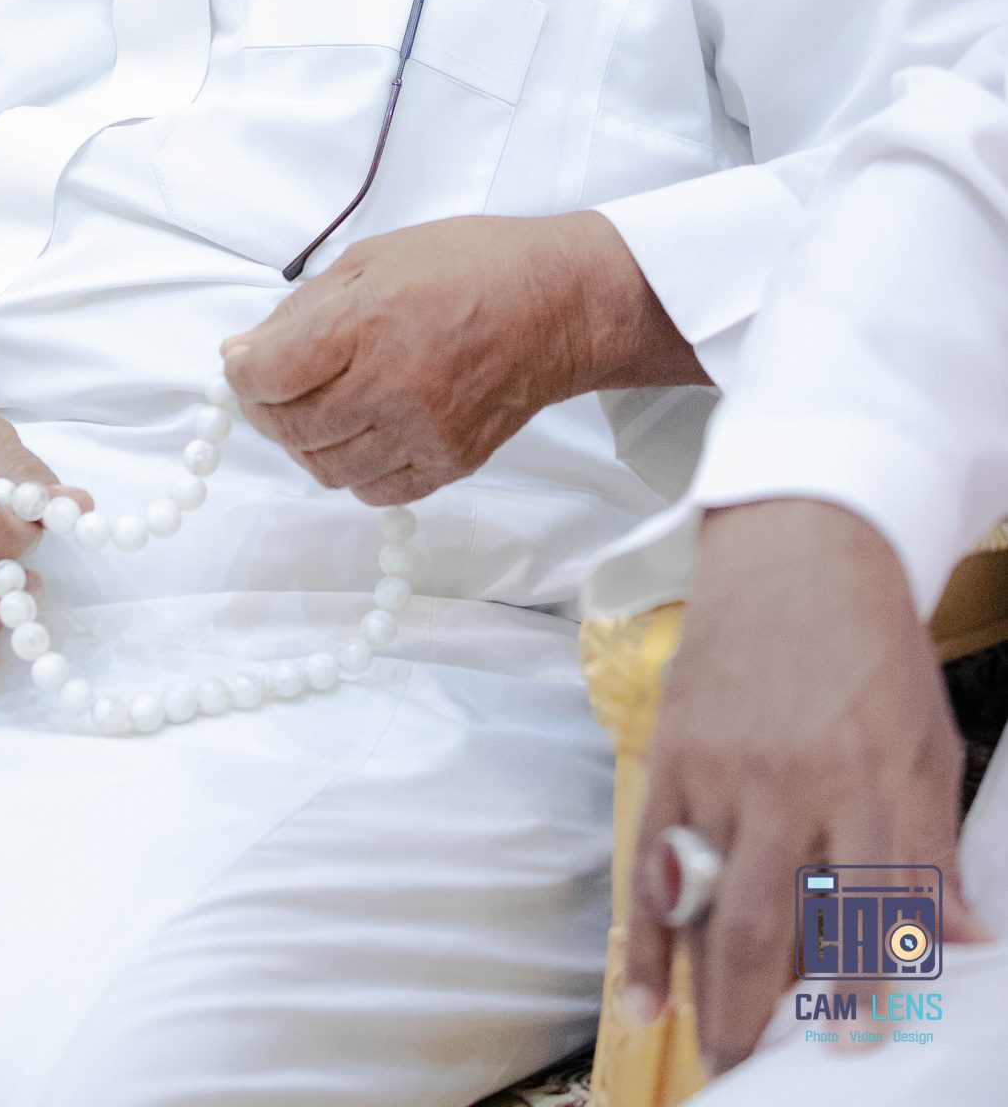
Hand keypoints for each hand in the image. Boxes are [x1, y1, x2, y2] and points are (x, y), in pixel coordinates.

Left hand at [221, 211, 698, 504]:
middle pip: (291, 428)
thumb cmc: (463, 266)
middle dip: (266, 409)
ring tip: (321, 406)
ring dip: (307, 442)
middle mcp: (393, 385)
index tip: (246, 362)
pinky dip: (354, 468)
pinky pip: (374, 491)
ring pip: (326, 469)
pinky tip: (363, 431)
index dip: (243, 373)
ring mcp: (424, 432)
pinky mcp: (451, 464)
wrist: (554, 304)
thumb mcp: (370, 259)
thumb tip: (242, 354)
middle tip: (274, 387)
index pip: (268, 374)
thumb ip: (300, 311)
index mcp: (367, 322)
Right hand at [627, 499, 982, 1075]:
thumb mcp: (930, 738)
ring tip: (718, 1060)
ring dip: (713, 996)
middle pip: (778, 925)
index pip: (876, 908)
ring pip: (713, 908)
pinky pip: (653, 863)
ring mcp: (725, 771)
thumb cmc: (872, 646)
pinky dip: (646, 937)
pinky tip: (646, 1000)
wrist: (794, 548)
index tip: (864, 1047)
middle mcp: (795, 783)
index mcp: (875, 778)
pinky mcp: (675, 755)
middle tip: (764, 1075)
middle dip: (770, 1017)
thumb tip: (955, 941)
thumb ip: (934, 843)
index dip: (872, 989)